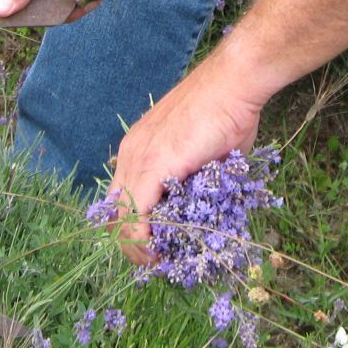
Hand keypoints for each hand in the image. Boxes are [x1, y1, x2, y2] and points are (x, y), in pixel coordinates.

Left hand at [105, 59, 264, 265]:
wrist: (233, 84)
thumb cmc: (227, 112)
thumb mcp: (205, 153)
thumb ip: (196, 178)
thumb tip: (203, 206)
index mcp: (140, 147)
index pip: (121, 196)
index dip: (132, 226)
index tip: (154, 246)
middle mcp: (132, 152)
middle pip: (114, 210)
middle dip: (131, 242)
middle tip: (156, 261)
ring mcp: (140, 156)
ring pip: (122, 215)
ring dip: (137, 246)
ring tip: (159, 262)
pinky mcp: (154, 163)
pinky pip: (137, 211)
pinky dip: (142, 236)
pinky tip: (157, 250)